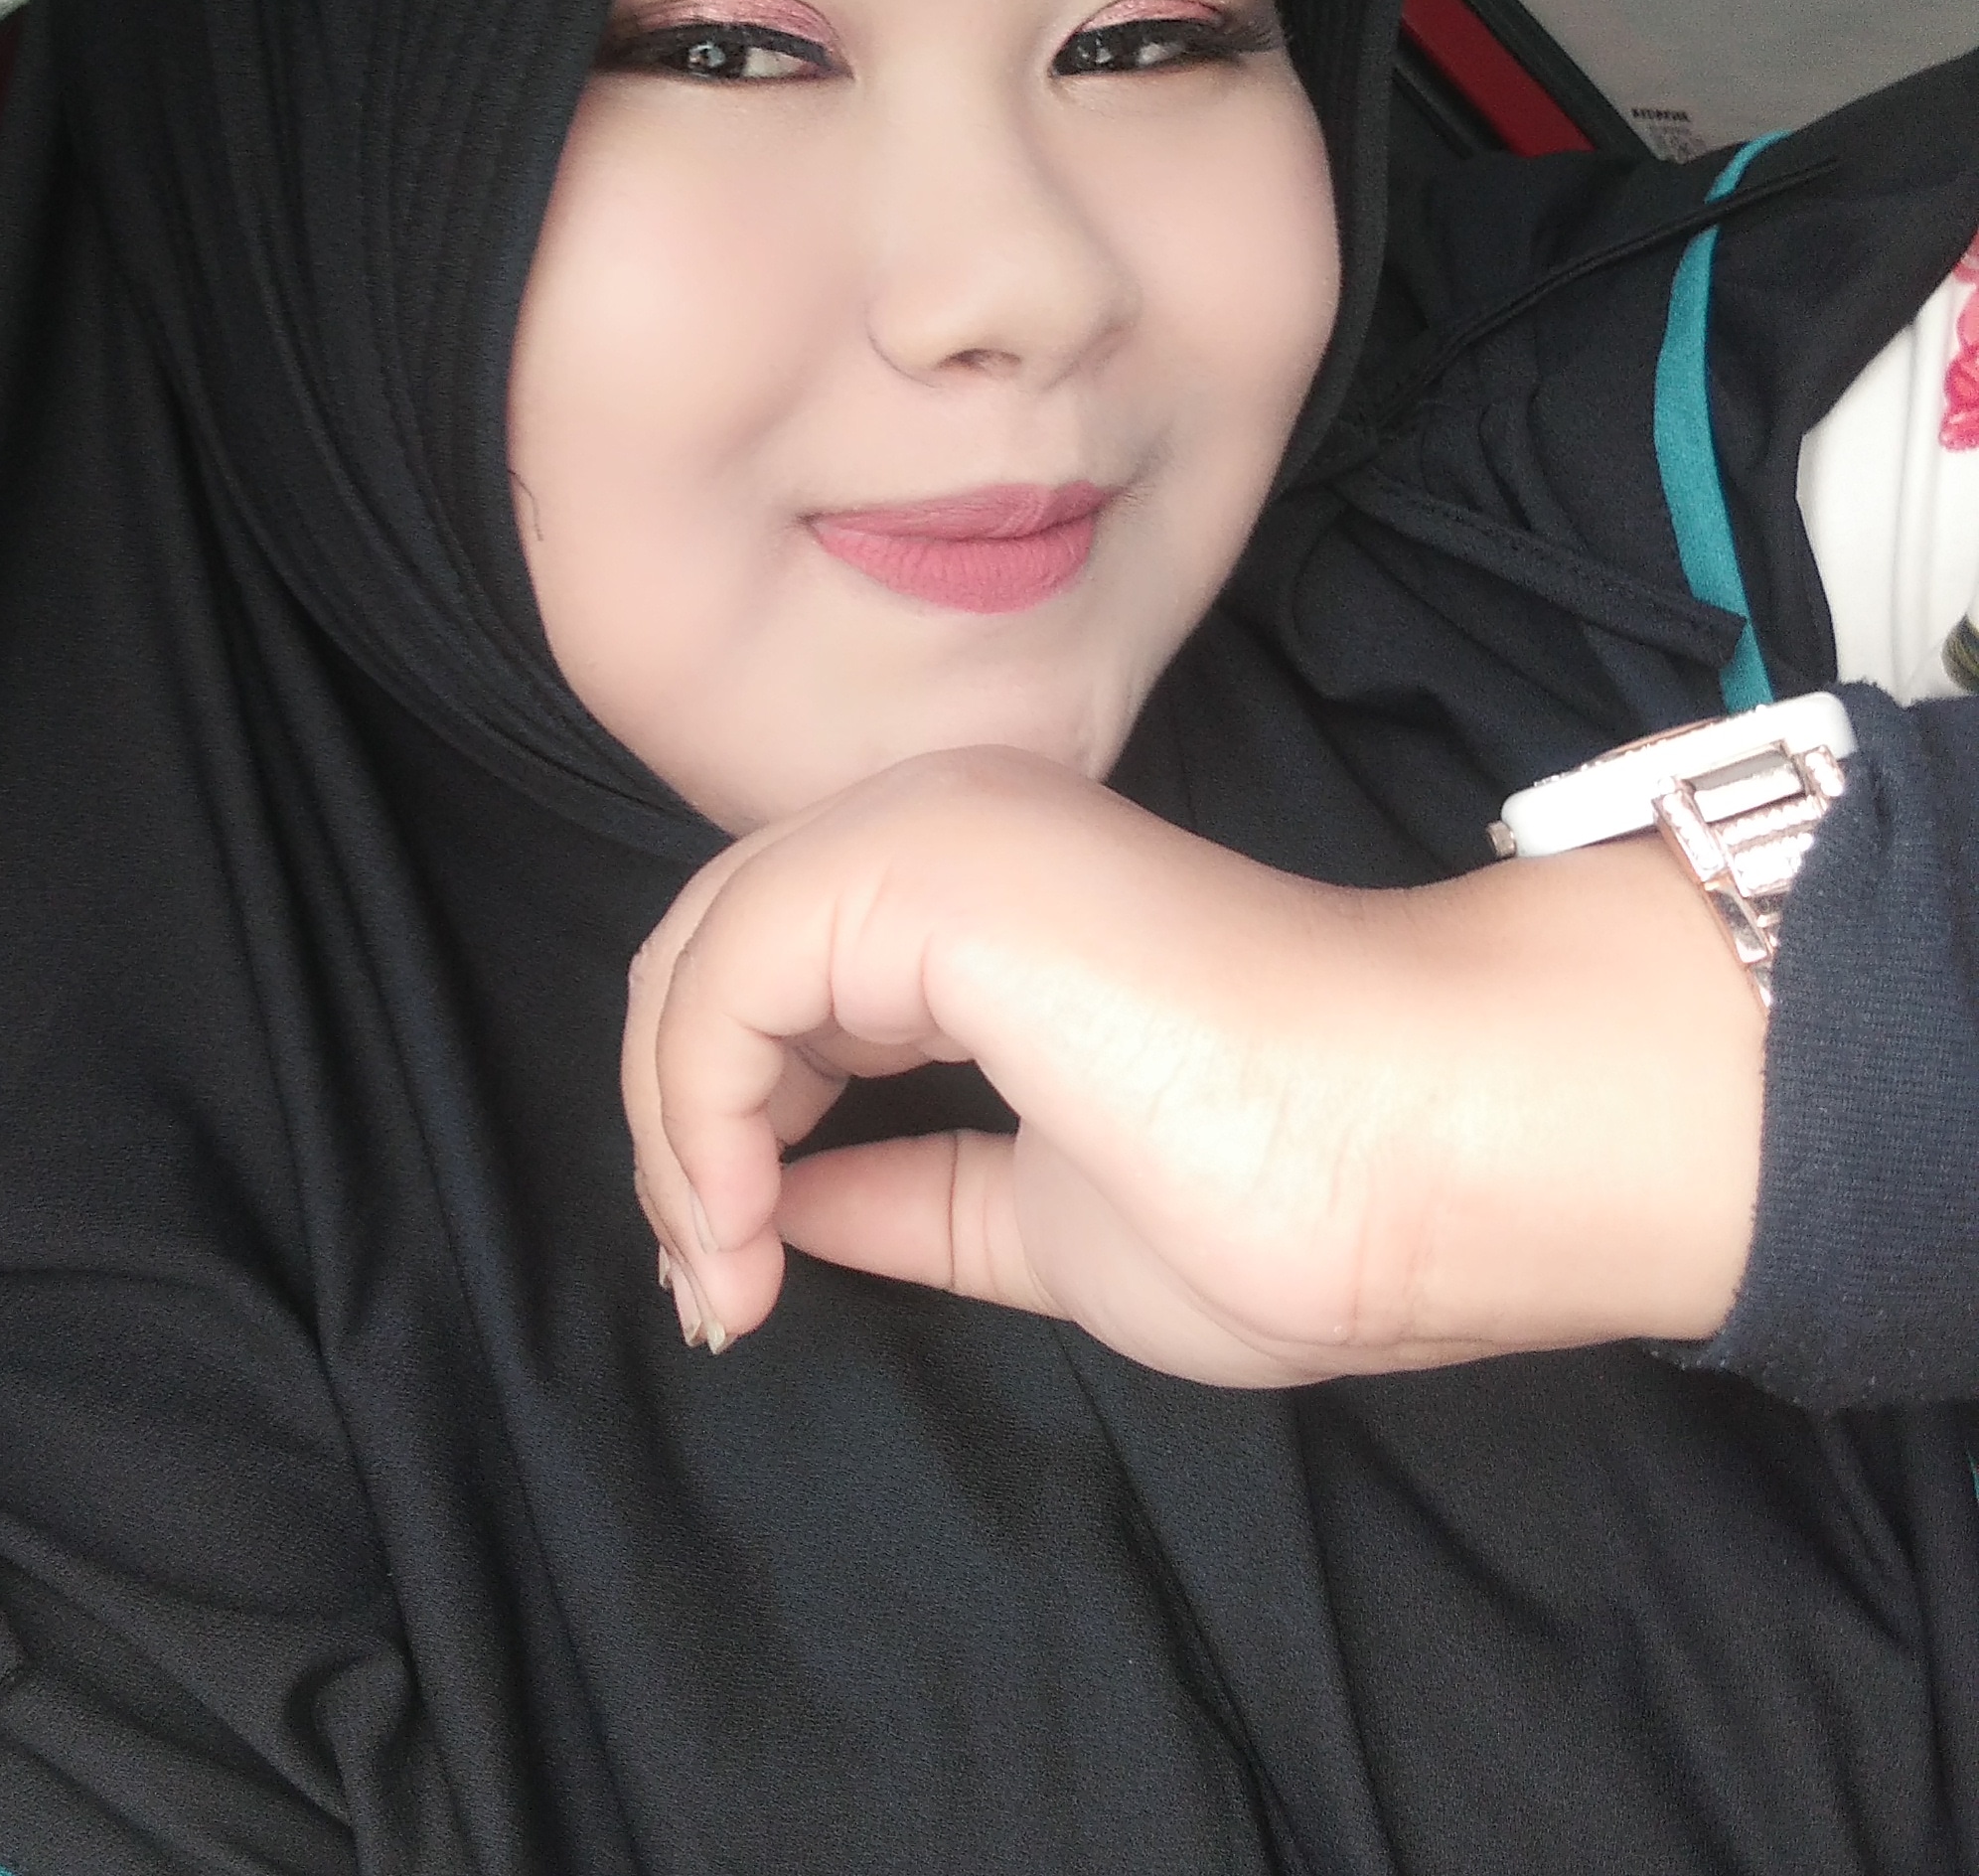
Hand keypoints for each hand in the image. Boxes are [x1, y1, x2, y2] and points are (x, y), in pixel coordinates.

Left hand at [622, 748, 1764, 1384]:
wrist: (1440, 1151)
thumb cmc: (1291, 1193)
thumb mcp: (1037, 1218)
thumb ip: (905, 1194)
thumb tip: (780, 1209)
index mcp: (976, 897)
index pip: (775, 982)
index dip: (720, 1130)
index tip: (738, 1282)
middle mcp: (937, 830)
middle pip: (713, 960)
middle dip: (678, 1132)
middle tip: (717, 1286)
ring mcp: (928, 829)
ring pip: (700, 958)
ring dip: (675, 1129)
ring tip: (727, 1274)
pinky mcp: (923, 861)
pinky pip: (727, 971)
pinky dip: (692, 1103)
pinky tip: (740, 1219)